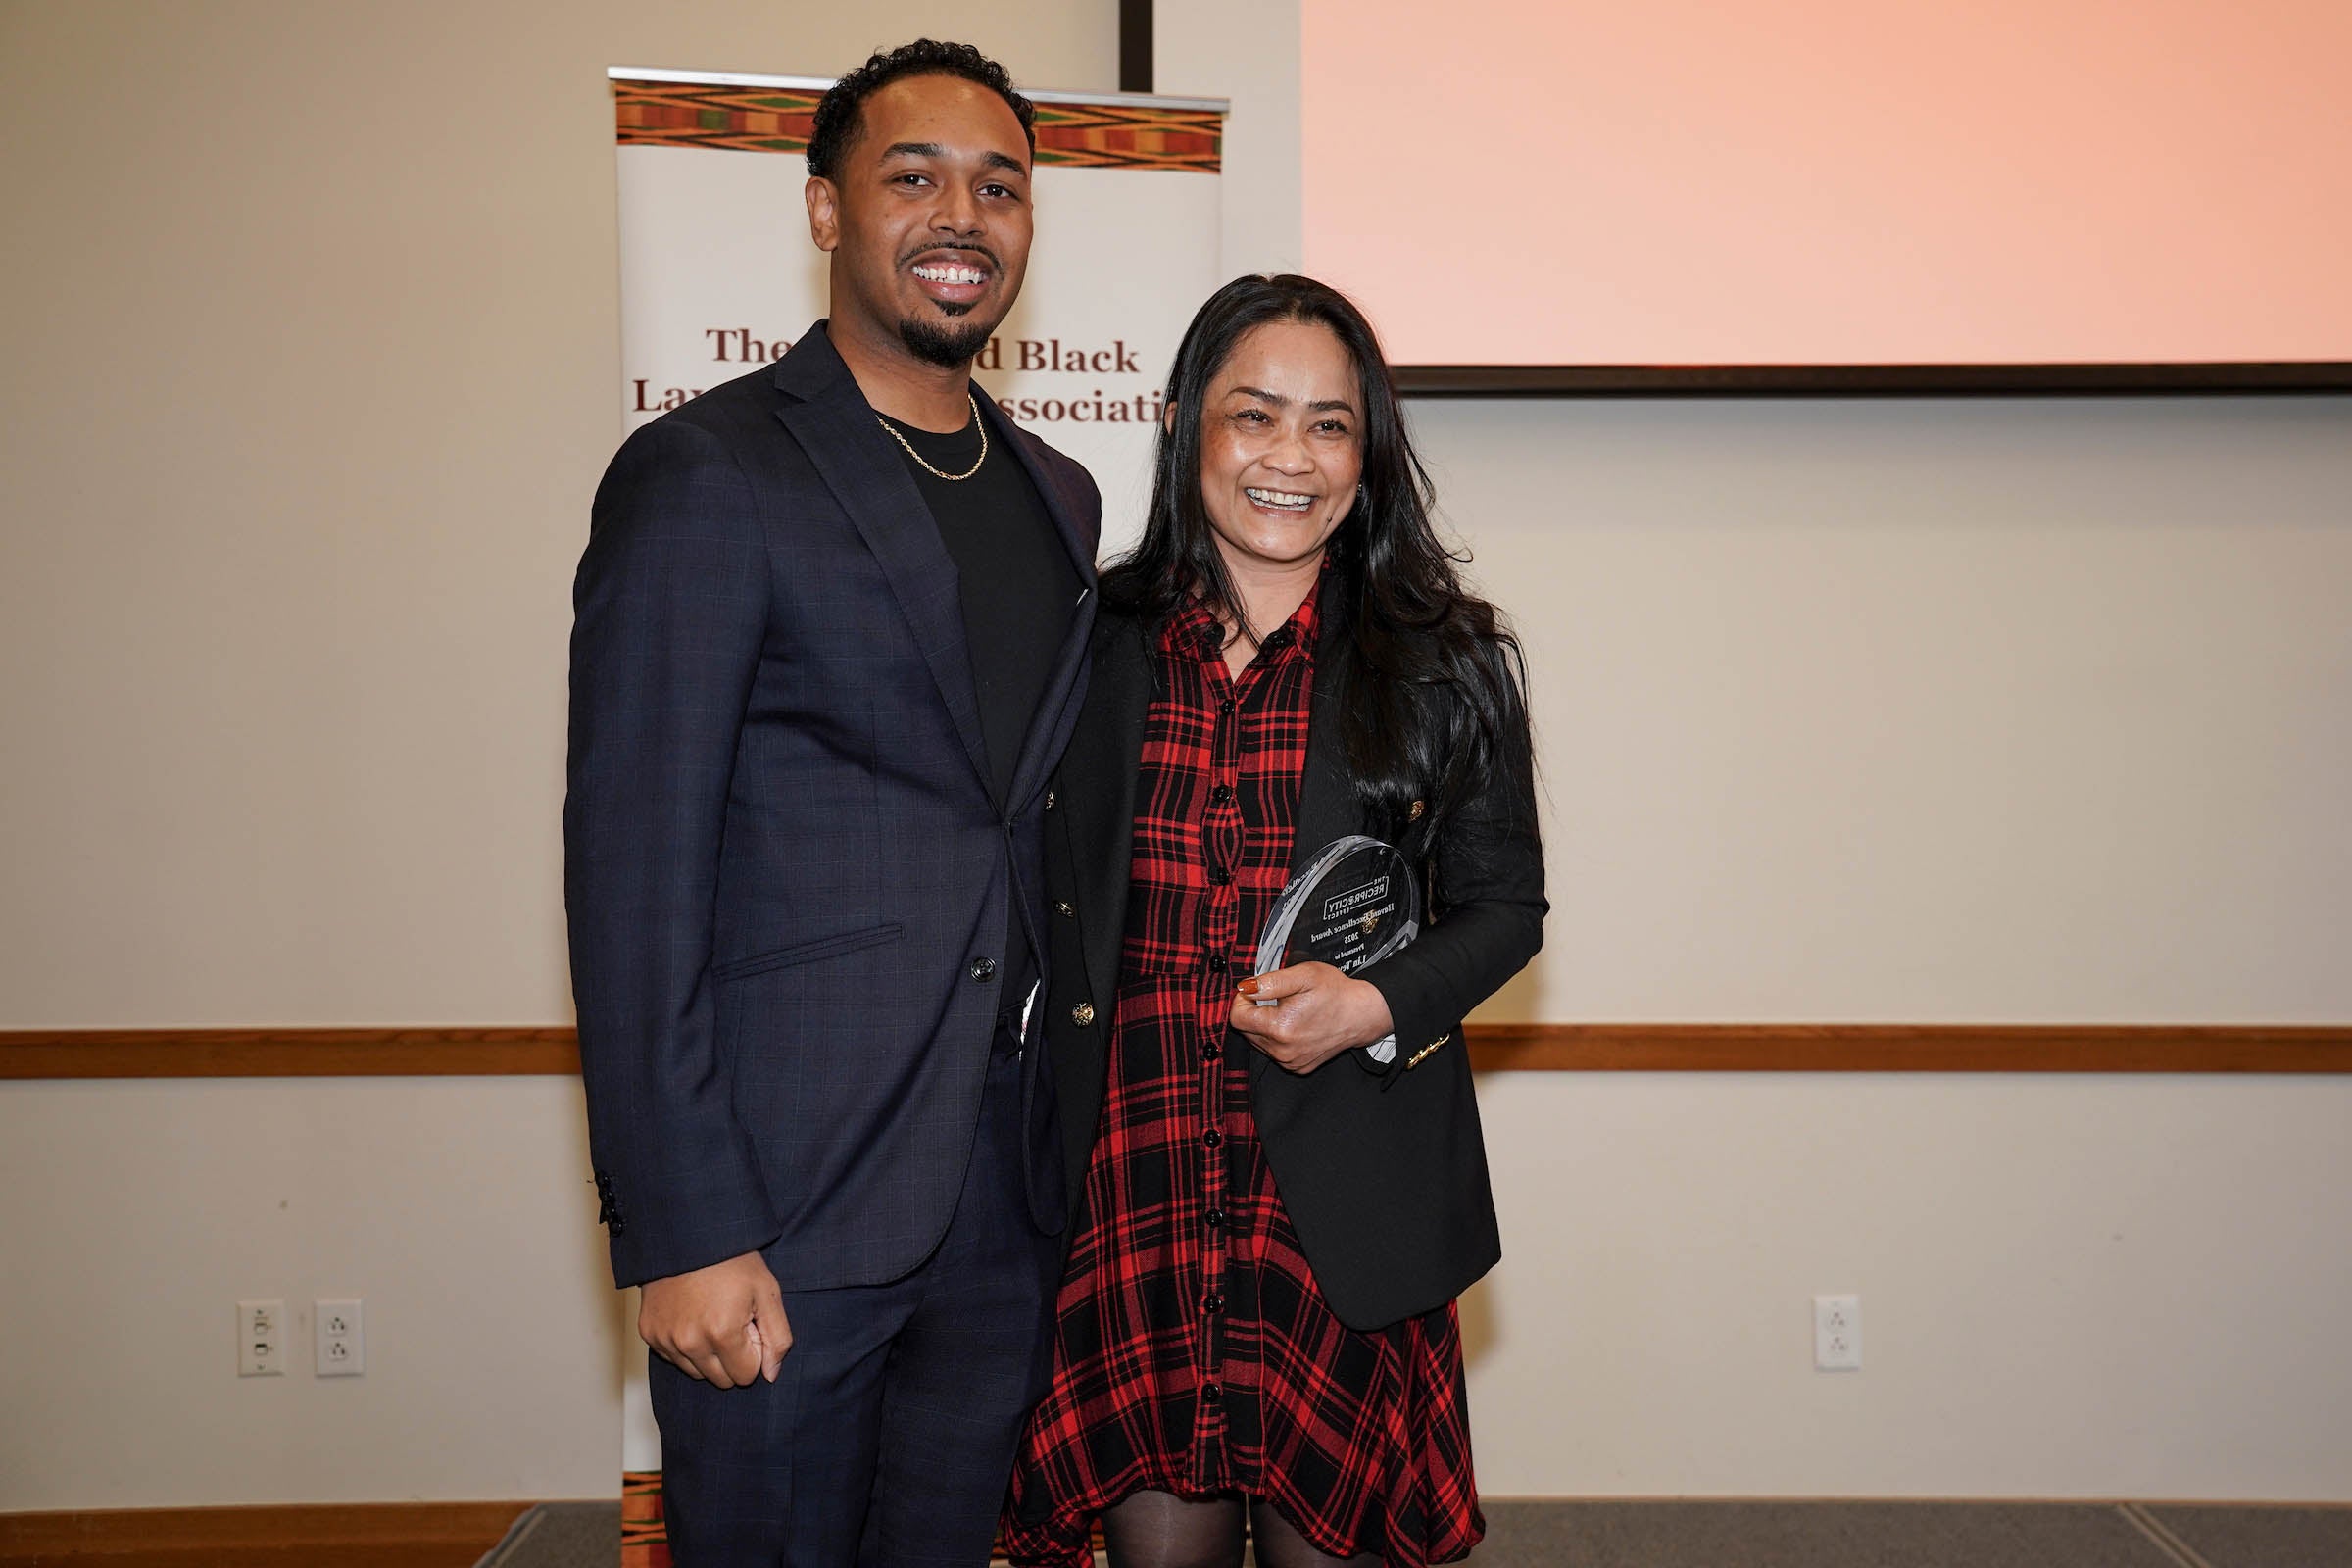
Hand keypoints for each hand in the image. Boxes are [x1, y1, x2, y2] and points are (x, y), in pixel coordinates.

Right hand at [638, 1251, 790, 1387]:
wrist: (688, 1235)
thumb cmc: (732, 1260)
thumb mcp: (767, 1291)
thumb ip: (778, 1337)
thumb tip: (771, 1374)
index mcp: (722, 1333)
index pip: (746, 1375)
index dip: (753, 1350)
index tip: (749, 1323)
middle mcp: (690, 1342)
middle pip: (721, 1380)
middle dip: (732, 1357)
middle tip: (732, 1320)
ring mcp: (665, 1339)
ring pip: (697, 1372)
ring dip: (708, 1354)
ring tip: (711, 1317)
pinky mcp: (649, 1333)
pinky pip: (674, 1358)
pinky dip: (685, 1346)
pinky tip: (691, 1316)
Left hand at [1227, 962, 1394, 1075]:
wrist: (1361, 1014)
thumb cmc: (1335, 992)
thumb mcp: (1303, 975)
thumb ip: (1270, 982)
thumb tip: (1244, 988)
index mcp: (1280, 1028)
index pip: (1237, 1018)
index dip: (1242, 1000)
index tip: (1255, 992)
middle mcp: (1282, 1050)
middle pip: (1246, 1031)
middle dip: (1254, 1012)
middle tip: (1277, 999)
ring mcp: (1290, 1061)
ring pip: (1258, 1042)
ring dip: (1265, 1026)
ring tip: (1289, 1012)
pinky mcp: (1298, 1067)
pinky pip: (1274, 1052)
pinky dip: (1277, 1039)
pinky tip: (1295, 1026)